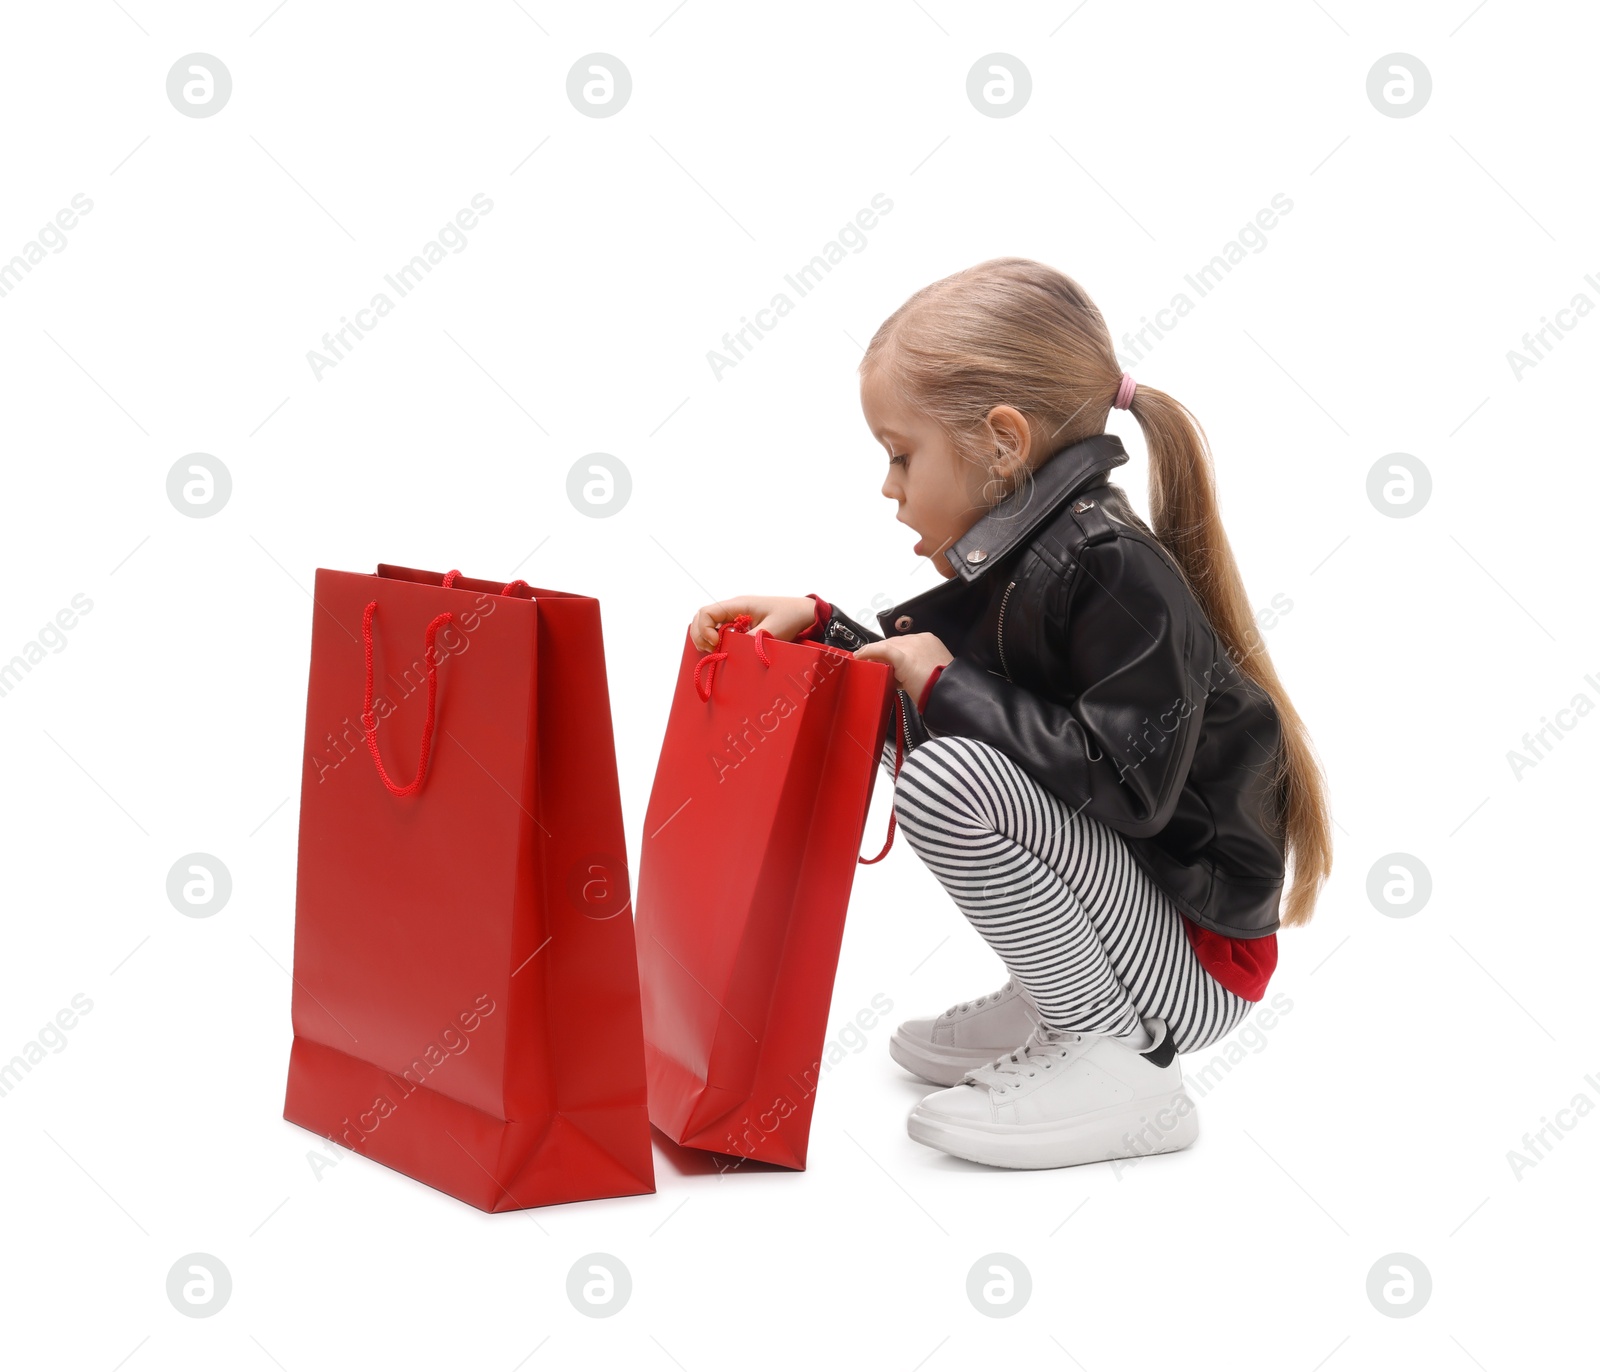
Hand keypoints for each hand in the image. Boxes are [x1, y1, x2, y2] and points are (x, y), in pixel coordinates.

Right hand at [689, 595, 817, 651]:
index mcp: (739, 604)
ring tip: (714, 652)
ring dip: (706, 638)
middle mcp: (734, 609)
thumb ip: (751, 639)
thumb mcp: (771, 630)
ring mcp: (736, 617)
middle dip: (700, 635)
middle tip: (711, 651)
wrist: (805, 614)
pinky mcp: (742, 625)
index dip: (704, 629)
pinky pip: (721, 630)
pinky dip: (716, 641)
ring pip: (709, 624)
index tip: (714, 644)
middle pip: (702, 617)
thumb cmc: (790, 616)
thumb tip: (732, 651)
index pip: (707, 612)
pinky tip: (722, 651)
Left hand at [853, 633, 952, 702]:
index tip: (883, 663)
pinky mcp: (903, 656)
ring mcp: (912, 647)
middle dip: (883, 656)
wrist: (950, 695)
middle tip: (875, 668)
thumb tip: (897, 675)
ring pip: (886, 647)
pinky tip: (860, 656)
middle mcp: (920, 640)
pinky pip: (882, 650)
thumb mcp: (928, 674)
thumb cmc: (941, 689)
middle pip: (893, 644)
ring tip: (871, 668)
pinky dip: (869, 652)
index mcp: (929, 642)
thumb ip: (913, 670)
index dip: (891, 654)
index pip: (903, 644)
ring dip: (877, 657)